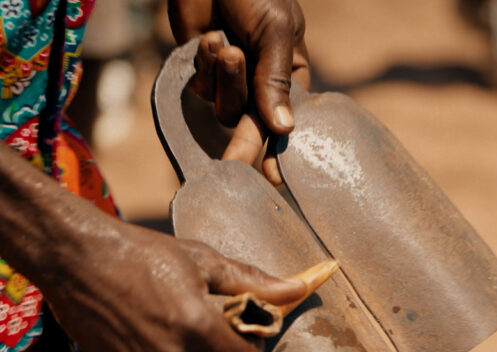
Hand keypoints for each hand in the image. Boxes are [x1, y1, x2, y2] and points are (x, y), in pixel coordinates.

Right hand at [42, 221, 305, 351]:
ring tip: (177, 327)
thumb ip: (253, 282)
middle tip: (209, 326)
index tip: (241, 331)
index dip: (249, 349)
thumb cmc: (144, 253)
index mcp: (198, 325)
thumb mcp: (202, 260)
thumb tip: (298, 289)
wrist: (76, 259)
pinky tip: (148, 334)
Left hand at [167, 0, 310, 183]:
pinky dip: (204, 64)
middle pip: (254, 126)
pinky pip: (203, 89)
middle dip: (244, 143)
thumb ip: (275, 80)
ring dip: (223, 78)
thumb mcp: (276, 30)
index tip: (276, 177)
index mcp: (292, 74)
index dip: (283, 149)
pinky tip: (208, 36)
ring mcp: (232, 80)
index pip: (290, 120)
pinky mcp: (204, 73)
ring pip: (226, 108)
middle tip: (233, 168)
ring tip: (224, 43)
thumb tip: (283, 129)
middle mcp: (263, 83)